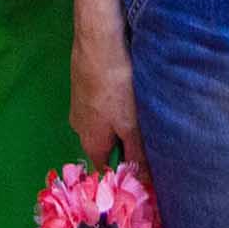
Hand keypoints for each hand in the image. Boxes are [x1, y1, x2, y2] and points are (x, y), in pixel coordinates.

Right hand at [70, 18, 144, 168]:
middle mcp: (79, 126)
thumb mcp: (131, 125)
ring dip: (120, 122)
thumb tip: (144, 185)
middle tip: (149, 137)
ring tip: (142, 112)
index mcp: (89, 141)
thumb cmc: (116, 87)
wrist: (98, 42)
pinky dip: (114, 104)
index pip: (104, 168)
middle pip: (104, 144)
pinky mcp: (82, 85)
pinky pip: (101, 104)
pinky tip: (128, 92)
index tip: (145, 168)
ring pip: (103, 122)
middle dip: (124, 144)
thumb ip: (137, 155)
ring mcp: (78, 104)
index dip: (123, 171)